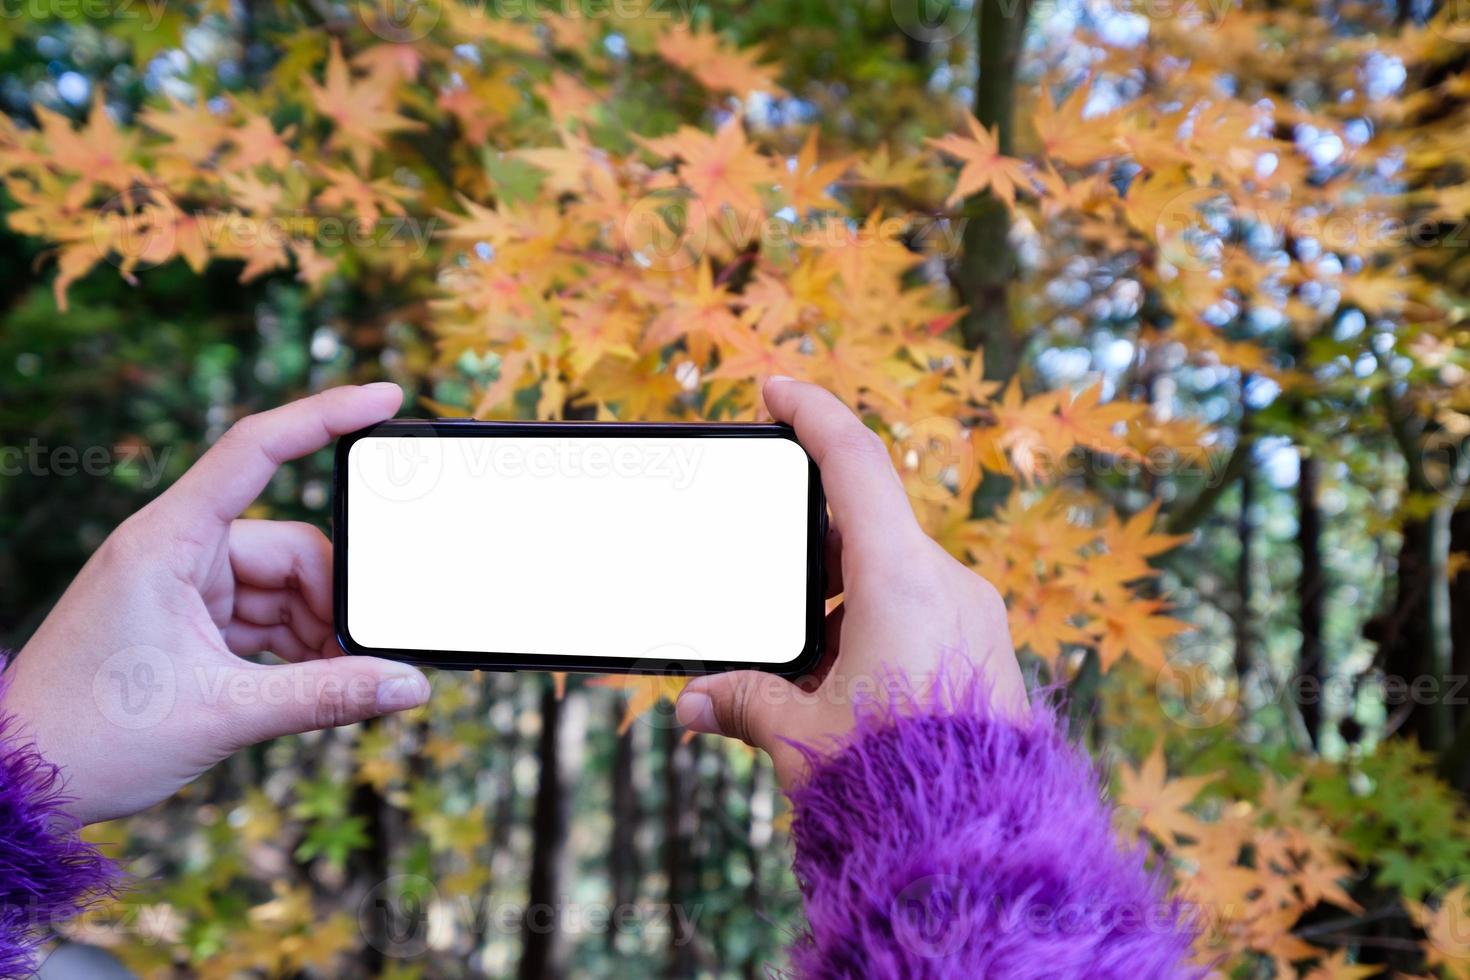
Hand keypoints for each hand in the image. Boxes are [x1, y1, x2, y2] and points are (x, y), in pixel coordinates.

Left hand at [2, 384, 431, 824]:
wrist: (22, 782)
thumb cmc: (92, 737)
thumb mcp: (223, 714)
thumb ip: (326, 696)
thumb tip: (410, 685)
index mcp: (167, 541)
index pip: (256, 449)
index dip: (325, 416)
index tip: (387, 396)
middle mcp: (176, 550)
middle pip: (292, 546)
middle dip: (333, 599)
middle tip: (363, 654)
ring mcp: (183, 585)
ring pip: (285, 586)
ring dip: (317, 631)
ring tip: (336, 684)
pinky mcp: (188, 619)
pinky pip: (265, 615)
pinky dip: (294, 646)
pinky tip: (312, 682)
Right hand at [674, 378, 1024, 789]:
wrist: (977, 844)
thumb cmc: (891, 778)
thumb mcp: (801, 732)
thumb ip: (742, 702)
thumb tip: (692, 705)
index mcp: (901, 578)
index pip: (854, 461)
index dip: (811, 413)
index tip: (775, 390)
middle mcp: (947, 582)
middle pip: (866, 525)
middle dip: (808, 548)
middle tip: (766, 579)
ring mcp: (973, 615)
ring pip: (893, 573)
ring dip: (841, 599)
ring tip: (802, 661)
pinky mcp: (985, 649)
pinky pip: (921, 610)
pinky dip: (874, 625)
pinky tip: (843, 681)